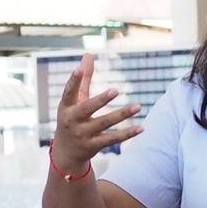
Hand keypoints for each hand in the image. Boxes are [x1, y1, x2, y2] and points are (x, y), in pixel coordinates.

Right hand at [50, 54, 141, 175]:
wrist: (65, 153)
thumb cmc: (72, 119)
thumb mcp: (74, 101)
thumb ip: (83, 79)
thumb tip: (88, 54)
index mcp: (66, 106)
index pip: (69, 91)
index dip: (74, 80)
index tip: (80, 69)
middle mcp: (73, 120)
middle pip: (87, 108)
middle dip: (101, 100)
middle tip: (115, 90)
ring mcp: (83, 134)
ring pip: (104, 123)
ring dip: (121, 115)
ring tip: (137, 106)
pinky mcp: (94, 146)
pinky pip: (112, 139)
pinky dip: (127, 134)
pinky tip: (141, 128)